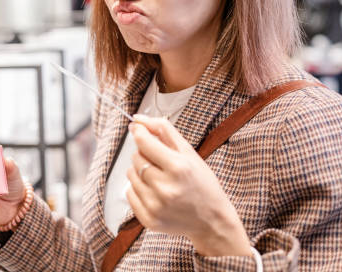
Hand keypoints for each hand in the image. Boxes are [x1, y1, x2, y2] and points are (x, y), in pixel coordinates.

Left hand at [126, 114, 250, 256]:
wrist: (212, 221)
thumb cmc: (202, 183)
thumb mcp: (189, 153)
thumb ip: (164, 130)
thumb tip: (138, 119)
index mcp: (178, 168)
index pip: (144, 142)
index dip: (138, 132)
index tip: (138, 128)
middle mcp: (166, 188)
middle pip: (136, 157)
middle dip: (144, 154)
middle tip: (159, 160)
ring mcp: (156, 205)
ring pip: (130, 174)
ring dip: (140, 171)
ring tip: (159, 177)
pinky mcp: (148, 219)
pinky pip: (129, 193)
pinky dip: (138, 188)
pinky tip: (155, 191)